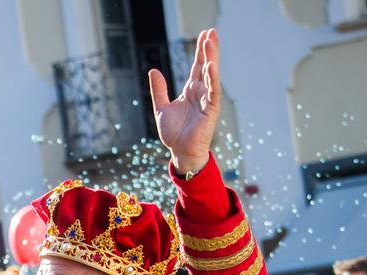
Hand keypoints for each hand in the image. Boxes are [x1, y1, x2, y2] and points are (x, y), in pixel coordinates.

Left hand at [149, 28, 220, 174]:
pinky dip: (212, 78)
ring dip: (212, 58)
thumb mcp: (161, 107)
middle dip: (209, 49)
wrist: (180, 151)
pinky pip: (212, 91)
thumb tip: (154, 70)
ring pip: (211, 75)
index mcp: (191, 90)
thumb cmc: (174, 133)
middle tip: (212, 31)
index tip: (204, 35)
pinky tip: (211, 65)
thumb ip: (159, 90)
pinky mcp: (211, 110)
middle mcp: (201, 92)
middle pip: (206, 65)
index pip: (197, 66)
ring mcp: (207, 100)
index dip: (200, 51)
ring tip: (211, 41)